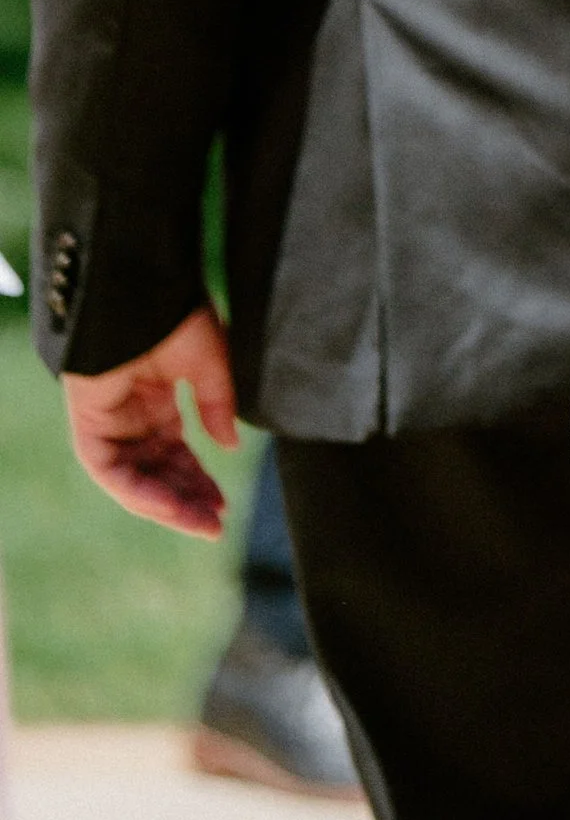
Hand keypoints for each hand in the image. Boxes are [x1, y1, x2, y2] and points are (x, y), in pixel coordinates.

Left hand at [62, 304, 237, 536]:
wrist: (138, 295)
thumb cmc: (177, 318)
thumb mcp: (212, 366)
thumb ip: (219, 407)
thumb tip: (229, 448)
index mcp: (161, 403)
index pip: (180, 454)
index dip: (202, 481)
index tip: (226, 505)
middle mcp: (135, 419)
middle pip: (160, 473)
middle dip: (188, 501)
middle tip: (215, 525)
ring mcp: (111, 424)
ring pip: (135, 480)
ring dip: (167, 505)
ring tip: (200, 522)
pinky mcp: (89, 427)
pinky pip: (111, 472)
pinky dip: (139, 492)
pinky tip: (169, 505)